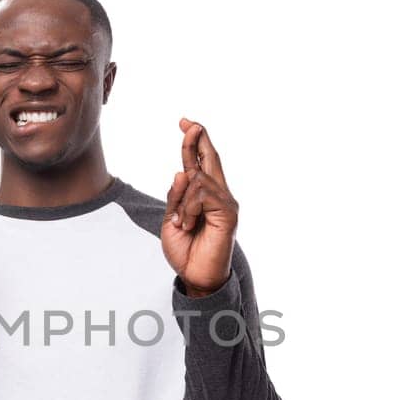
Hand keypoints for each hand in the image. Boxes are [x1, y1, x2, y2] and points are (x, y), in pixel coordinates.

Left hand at [163, 117, 238, 296]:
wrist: (196, 277)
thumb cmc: (185, 251)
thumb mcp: (171, 220)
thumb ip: (175, 197)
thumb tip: (182, 171)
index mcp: (204, 196)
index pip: (199, 163)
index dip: (193, 143)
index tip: (186, 122)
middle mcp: (219, 195)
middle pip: (209, 159)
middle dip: (197, 140)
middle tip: (188, 122)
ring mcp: (226, 203)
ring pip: (197, 180)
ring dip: (182, 201)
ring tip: (183, 223)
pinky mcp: (228, 213)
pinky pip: (201, 195)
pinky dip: (189, 209)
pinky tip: (189, 224)